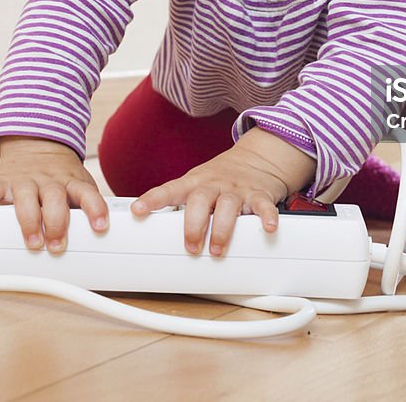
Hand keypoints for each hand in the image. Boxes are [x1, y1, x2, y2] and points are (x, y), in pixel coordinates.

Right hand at [0, 136, 107, 252]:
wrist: (37, 142)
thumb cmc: (61, 174)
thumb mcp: (78, 185)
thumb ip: (85, 208)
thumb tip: (101, 240)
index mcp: (71, 183)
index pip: (88, 194)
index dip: (96, 210)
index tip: (101, 226)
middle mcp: (49, 182)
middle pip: (56, 200)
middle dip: (57, 224)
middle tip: (57, 245)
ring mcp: (25, 181)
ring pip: (26, 199)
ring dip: (29, 222)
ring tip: (32, 242)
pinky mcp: (1, 181)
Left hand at [130, 128, 315, 256]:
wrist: (258, 157)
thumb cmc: (220, 178)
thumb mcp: (196, 184)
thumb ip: (181, 205)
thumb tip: (154, 234)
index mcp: (194, 183)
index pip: (169, 190)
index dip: (153, 200)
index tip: (138, 210)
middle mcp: (214, 185)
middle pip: (199, 200)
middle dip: (193, 225)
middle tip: (191, 246)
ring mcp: (236, 189)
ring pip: (228, 206)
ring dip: (222, 229)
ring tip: (218, 249)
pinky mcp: (259, 194)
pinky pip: (263, 206)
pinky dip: (266, 217)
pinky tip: (267, 227)